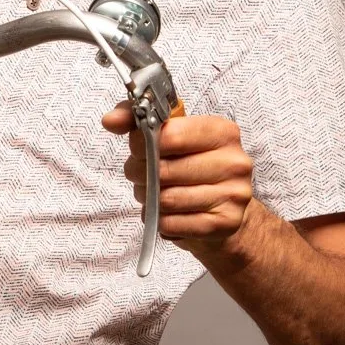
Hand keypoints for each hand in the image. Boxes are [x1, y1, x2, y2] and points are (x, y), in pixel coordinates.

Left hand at [102, 104, 254, 258]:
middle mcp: (234, 161)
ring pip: (167, 199)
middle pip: (164, 170)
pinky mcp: (225, 223)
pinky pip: (172, 224)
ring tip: (156, 197)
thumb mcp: (171, 136)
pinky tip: (169, 214)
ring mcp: (233, 194)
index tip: (137, 150)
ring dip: (151, 200)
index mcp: (222, 131)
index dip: (142, 145)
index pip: (170, 135)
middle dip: (142, 176)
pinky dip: (162, 221)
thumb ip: (137, 121)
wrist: (225, 211)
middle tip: (143, 178)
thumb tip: (110, 120)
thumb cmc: (192, 167)